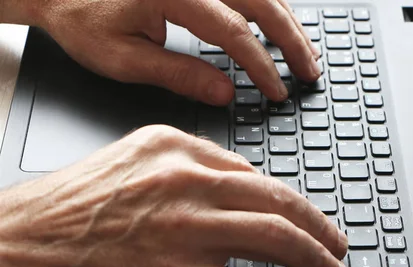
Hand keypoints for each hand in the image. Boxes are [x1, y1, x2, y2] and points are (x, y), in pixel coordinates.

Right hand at [0, 126, 347, 266]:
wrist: (18, 242)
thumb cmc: (68, 207)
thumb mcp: (131, 163)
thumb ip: (186, 170)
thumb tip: (237, 190)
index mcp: (177, 149)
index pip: (254, 173)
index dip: (289, 202)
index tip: (306, 219)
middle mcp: (187, 181)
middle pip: (278, 200)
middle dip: (319, 226)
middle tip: (338, 246)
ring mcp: (185, 227)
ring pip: (275, 238)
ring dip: (314, 260)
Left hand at [3, 0, 319, 104]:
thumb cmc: (83, 19)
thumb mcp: (124, 58)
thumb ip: (179, 75)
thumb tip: (224, 93)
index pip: (233, 32)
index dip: (261, 65)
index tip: (277, 91)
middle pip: (261, 2)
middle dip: (291, 40)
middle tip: (310, 72)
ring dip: (288, 21)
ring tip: (305, 52)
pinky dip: (270, 7)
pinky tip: (281, 25)